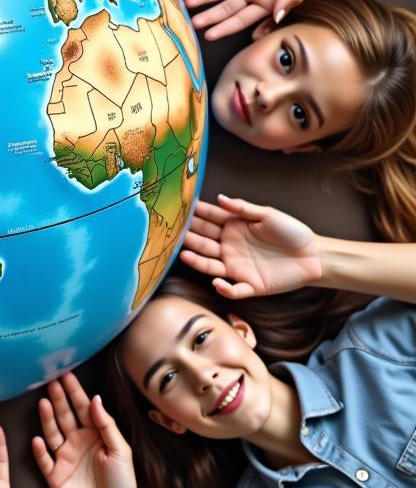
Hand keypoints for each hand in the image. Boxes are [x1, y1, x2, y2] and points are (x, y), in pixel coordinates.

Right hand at [32, 373, 137, 487]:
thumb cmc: (122, 483)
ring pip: (52, 432)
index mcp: (93, 434)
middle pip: (64, 415)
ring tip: (44, 403)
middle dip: (58, 398)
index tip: (65, 374)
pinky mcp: (54, 475)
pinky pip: (44, 460)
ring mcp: (64, 457)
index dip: (74, 391)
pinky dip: (39, 451)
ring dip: (47, 418)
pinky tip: (37, 440)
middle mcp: (76, 441)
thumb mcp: (121, 451)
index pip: (82, 408)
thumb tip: (95, 399)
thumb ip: (107, 425)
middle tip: (50, 381)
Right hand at [181, 195, 321, 297]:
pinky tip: (217, 282)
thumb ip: (243, 208)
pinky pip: (234, 290)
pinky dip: (225, 289)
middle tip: (174, 233)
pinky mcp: (250, 285)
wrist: (314, 255)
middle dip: (190, 237)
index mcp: (234, 228)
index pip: (210, 220)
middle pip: (205, 242)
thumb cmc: (292, 232)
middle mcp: (230, 247)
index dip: (196, 215)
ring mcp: (238, 267)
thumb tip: (220, 197)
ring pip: (211, 265)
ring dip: (198, 261)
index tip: (180, 209)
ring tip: (184, 255)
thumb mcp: (268, 215)